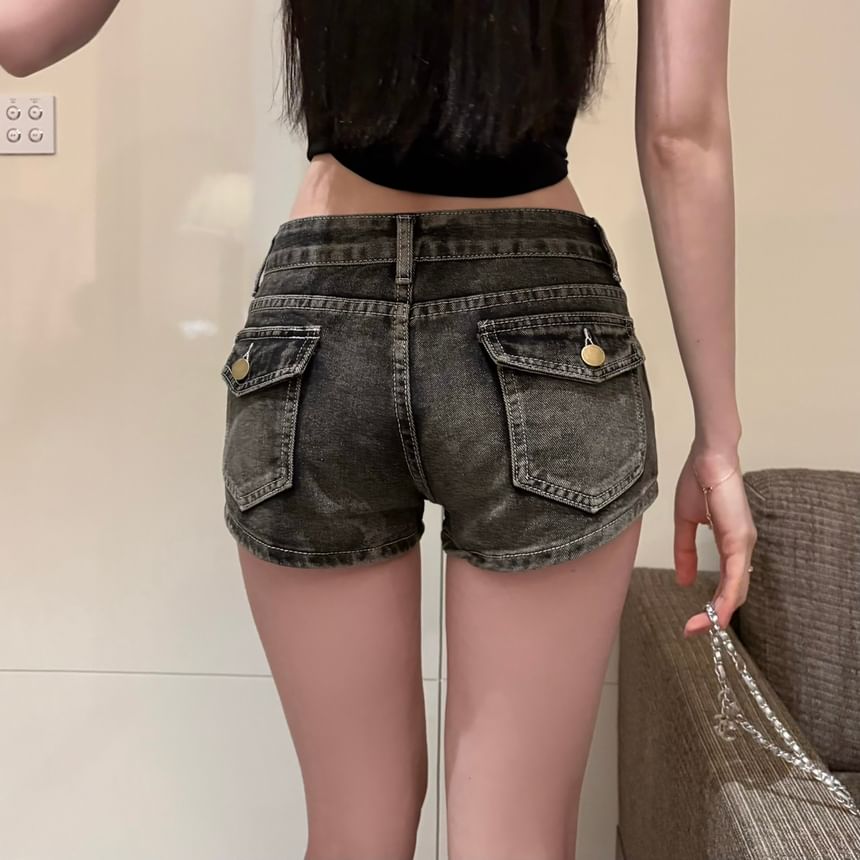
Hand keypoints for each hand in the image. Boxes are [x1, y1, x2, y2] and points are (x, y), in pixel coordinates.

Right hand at [673, 446, 757, 637]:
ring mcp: (744, 544)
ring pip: (736, 590)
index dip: (712, 606)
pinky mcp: (739, 539)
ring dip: (719, 613)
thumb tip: (684, 581)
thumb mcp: (686, 522)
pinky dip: (725, 598)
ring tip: (699, 628)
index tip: (693, 622)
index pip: (726, 584)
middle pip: (734, 593)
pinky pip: (735, 576)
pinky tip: (715, 613)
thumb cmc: (698, 479)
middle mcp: (742, 547)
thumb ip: (684, 551)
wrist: (707, 456)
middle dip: (714, 617)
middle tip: (692, 630)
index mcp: (731, 543)